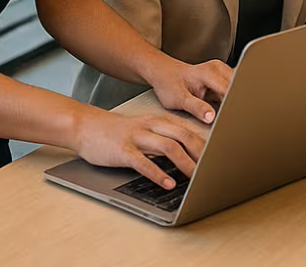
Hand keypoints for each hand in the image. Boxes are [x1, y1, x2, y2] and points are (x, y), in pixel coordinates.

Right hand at [73, 107, 207, 189]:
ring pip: (168, 147)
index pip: (188, 131)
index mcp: (159, 122)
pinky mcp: (123, 150)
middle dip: (201, 152)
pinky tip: (168, 183)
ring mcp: (137, 137)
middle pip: (184, 136)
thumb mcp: (145, 131)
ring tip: (195, 177)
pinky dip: (158, 174)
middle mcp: (151, 127)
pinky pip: (144, 162)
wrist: (86, 126)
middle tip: (213, 167)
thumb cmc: (118, 132)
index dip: (206, 142)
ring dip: (184, 163)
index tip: (218, 155)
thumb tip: (187, 156)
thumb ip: (163, 140)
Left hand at [147, 57, 232, 123]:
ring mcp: (222, 70)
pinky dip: (232, 97)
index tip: (231, 119)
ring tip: (227, 113)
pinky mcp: (223, 75)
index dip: (232, 106)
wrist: (164, 73)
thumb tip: (211, 117)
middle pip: (238, 88)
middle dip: (236, 104)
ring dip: (235, 101)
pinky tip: (225, 106)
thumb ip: (196, 108)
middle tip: (230, 119)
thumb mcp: (179, 99)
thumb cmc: (169, 84)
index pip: (230, 90)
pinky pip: (234, 87)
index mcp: (209, 73)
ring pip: (238, 87)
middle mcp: (219, 68)